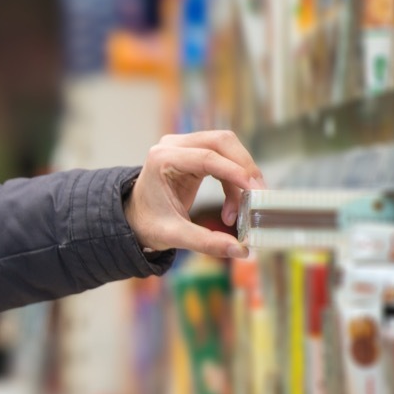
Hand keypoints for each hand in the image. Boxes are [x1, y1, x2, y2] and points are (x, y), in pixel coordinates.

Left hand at [124, 130, 263, 259]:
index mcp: (162, 159)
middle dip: (245, 168)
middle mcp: (172, 145)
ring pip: (227, 147)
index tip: (255, 191)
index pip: (206, 157)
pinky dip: (234, 179)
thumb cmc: (148, 224)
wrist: (135, 217)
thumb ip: (206, 242)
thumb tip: (241, 251)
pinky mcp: (193, 152)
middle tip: (259, 196)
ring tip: (244, 208)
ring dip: (242, 175)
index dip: (234, 172)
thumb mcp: (173, 236)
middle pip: (222, 142)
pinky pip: (223, 158)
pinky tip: (232, 207)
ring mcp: (183, 145)